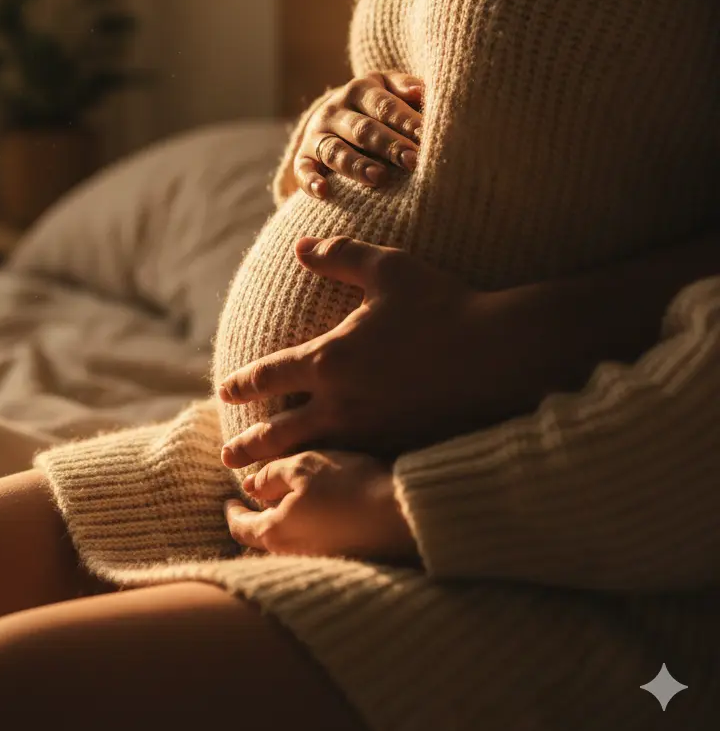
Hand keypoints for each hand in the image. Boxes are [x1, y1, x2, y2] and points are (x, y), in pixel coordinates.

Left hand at [219, 235, 495, 465]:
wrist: (505, 355)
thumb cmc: (445, 305)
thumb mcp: (388, 269)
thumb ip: (340, 255)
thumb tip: (302, 247)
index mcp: (329, 359)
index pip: (270, 376)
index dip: (243, 384)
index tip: (225, 391)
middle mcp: (341, 403)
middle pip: (279, 432)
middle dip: (250, 447)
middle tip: (228, 460)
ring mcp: (371, 433)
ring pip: (312, 458)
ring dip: (283, 469)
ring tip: (263, 483)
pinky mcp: (400, 451)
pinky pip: (353, 467)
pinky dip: (330, 475)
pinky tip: (326, 480)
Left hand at [224, 449, 419, 562]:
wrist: (399, 515)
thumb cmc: (348, 485)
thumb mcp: (302, 466)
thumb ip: (271, 476)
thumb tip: (250, 485)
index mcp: (275, 533)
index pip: (240, 527)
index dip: (232, 512)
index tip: (229, 502)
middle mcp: (292, 555)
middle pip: (262, 540)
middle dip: (254, 522)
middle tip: (252, 505)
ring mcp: (317, 560)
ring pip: (287, 545)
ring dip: (280, 526)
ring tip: (282, 507)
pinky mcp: (341, 559)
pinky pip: (311, 547)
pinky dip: (304, 532)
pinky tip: (315, 516)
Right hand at [296, 71, 424, 198]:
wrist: (334, 113)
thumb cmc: (376, 104)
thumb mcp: (388, 87)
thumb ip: (405, 86)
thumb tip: (421, 91)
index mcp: (359, 90)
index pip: (384, 106)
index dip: (406, 122)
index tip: (427, 137)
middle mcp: (334, 111)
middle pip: (362, 129)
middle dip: (388, 145)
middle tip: (412, 161)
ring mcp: (316, 135)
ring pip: (335, 151)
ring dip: (356, 165)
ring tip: (380, 178)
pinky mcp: (303, 158)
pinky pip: (303, 170)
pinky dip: (310, 181)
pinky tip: (323, 192)